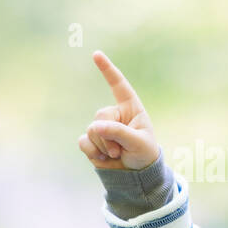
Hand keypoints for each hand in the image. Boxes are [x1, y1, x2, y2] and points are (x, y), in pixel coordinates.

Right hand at [79, 50, 161, 171]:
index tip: (96, 54)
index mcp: (130, 107)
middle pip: (100, 116)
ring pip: (91, 131)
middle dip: (109, 136)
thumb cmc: (144, 153)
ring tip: (116, 154)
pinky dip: (92, 152)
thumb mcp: (137, 142)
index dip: (107, 69)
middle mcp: (114, 114)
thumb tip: (93, 127)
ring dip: (103, 147)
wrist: (135, 174)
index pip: (118, 85)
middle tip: (120, 150)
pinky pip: (83, 142)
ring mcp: (101, 127)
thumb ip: (118, 132)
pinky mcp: (91, 141)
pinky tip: (103, 158)